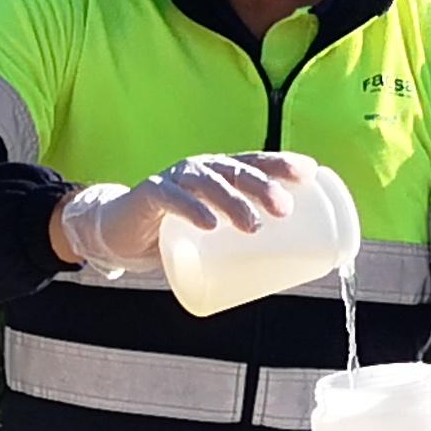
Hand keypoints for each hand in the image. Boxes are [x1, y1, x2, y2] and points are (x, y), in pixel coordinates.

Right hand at [52, 151, 306, 270]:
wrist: (121, 233)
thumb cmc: (176, 235)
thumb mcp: (213, 235)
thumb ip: (242, 243)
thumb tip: (290, 269)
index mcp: (220, 174)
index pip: (255, 162)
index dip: (282, 163)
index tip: (310, 172)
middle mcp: (201, 170)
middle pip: (237, 170)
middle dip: (265, 185)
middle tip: (285, 209)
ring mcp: (175, 179)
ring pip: (209, 182)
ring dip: (233, 201)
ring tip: (252, 225)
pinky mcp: (151, 195)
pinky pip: (173, 199)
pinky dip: (192, 210)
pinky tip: (208, 223)